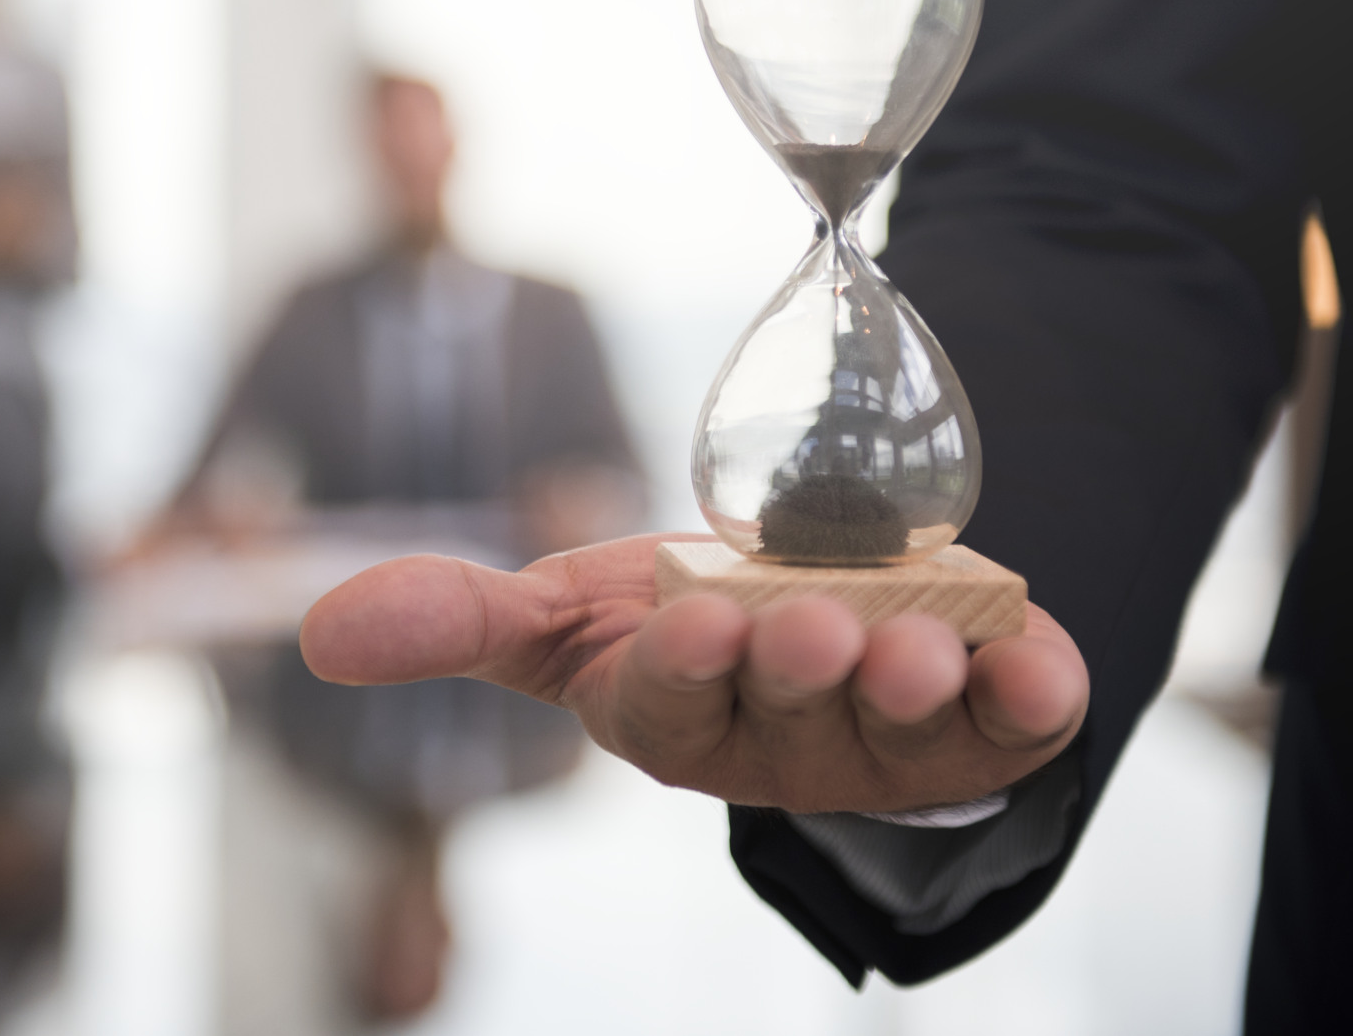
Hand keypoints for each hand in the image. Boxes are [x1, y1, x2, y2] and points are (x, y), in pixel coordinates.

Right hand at [301, 533, 1086, 814]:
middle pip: (792, 716)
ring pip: (906, 727)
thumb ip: (455, 618)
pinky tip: (1038, 654)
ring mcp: (893, 741)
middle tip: (808, 624)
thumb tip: (314, 634)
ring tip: (915, 639)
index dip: (689, 665)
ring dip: (914, 683)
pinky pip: (1023, 722)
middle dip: (800, 669)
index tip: (698, 614)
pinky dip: (1038, 689)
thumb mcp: (567, 613)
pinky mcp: (989, 725)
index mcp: (677, 721)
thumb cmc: (681, 620)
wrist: (827, 609)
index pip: (674, 702)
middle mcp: (786, 744)